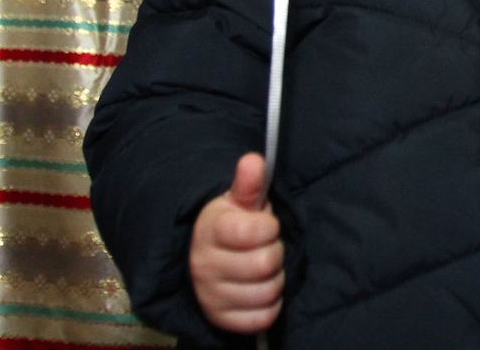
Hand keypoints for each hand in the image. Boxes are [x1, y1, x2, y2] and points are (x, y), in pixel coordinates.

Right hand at [190, 152, 283, 332]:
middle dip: (274, 253)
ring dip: (274, 280)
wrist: (207, 259)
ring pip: (266, 292)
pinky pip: (262, 317)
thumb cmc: (232, 227)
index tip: (265, 226)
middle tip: (265, 248)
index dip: (269, 227)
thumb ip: (249, 183)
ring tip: (262, 269)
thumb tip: (253, 160)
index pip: (252, 231)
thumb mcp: (239, 201)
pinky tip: (259, 290)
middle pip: (265, 264)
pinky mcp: (221, 319)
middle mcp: (205, 265)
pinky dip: (269, 305)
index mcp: (211, 230)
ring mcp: (211, 295)